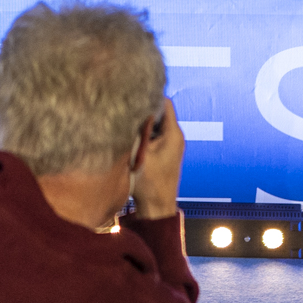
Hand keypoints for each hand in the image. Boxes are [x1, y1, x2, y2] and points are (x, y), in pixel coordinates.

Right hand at [128, 97, 184, 219]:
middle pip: (160, 112)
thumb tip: (131, 109)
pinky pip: (156, 135)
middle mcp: (176, 137)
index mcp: (173, 133)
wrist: (157, 207)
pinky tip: (132, 138)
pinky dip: (145, 133)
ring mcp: (172, 145)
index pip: (165, 103)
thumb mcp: (139, 153)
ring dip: (143, 123)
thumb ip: (138, 130)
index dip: (149, 96)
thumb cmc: (150, 183)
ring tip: (126, 123)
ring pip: (157, 124)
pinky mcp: (166, 153)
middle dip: (144, 110)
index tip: (132, 96)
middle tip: (125, 109)